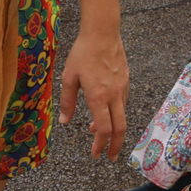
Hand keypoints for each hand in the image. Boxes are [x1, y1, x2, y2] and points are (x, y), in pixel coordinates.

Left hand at [59, 24, 128, 159]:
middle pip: (120, 128)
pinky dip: (115, 113)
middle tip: (110, 157)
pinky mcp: (125, 80)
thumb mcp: (69, 77)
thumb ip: (67, 101)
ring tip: (98, 133)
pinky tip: (104, 111)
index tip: (95, 154)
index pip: (103, 128)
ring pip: (122, 115)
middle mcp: (113, 95)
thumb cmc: (83, 53)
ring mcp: (122, 87)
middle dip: (115, 146)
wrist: (103, 32)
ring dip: (113, 128)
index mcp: (98, 97)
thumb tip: (65, 121)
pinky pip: (123, 102)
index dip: (100, 144)